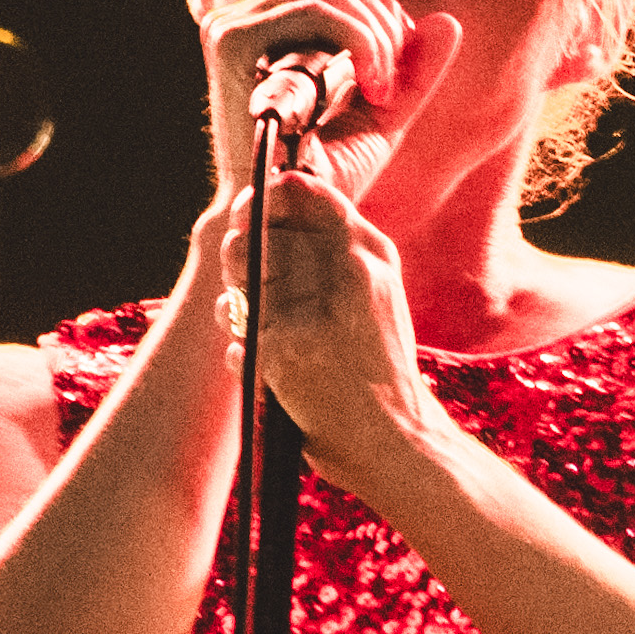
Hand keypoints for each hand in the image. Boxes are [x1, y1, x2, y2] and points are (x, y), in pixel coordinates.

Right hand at [198, 0, 464, 212]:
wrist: (289, 215)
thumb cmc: (328, 174)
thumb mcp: (384, 116)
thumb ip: (415, 72)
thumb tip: (449, 22)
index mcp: (270, 28)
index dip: (380, 9)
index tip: (398, 67)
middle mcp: (244, 19)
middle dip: (382, 19)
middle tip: (393, 81)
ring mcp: (231, 26)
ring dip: (375, 33)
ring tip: (382, 89)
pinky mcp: (231, 41)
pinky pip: (314, 10)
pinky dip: (359, 39)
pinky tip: (370, 86)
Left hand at [206, 155, 456, 500]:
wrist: (398, 438)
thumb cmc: (380, 368)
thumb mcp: (379, 296)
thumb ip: (341, 251)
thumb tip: (287, 196)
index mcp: (372, 255)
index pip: (309, 195)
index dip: (274, 196)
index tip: (258, 208)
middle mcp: (345, 272)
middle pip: (261, 230)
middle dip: (244, 253)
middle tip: (254, 285)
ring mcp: (312, 308)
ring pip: (240, 274)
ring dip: (238, 305)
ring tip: (264, 333)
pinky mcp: (281, 349)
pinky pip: (236, 335)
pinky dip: (246, 356)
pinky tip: (276, 376)